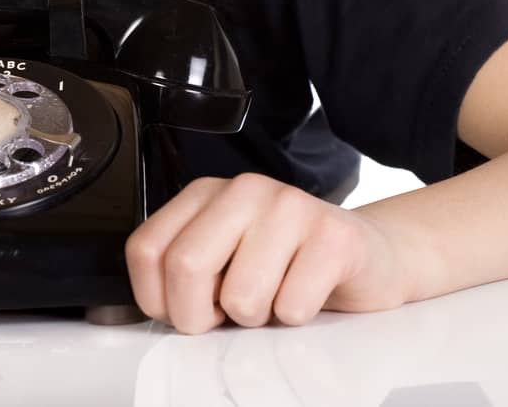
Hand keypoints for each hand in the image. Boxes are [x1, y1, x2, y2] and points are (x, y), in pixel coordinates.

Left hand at [125, 174, 414, 333]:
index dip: (158, 300)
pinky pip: (292, 306)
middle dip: (202, 316)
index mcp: (203, 194)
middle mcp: (243, 190)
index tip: (184, 309)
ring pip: (242, 297)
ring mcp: (290, 206)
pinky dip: (297, 317)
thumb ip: (179, 274)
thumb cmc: (286, 266)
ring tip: (275, 295)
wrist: (367, 257)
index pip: (146, 249)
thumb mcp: (221, 261)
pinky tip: (307, 292)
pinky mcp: (334, 235)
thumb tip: (140, 312)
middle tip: (228, 315)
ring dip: (258, 318)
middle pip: (186, 268)